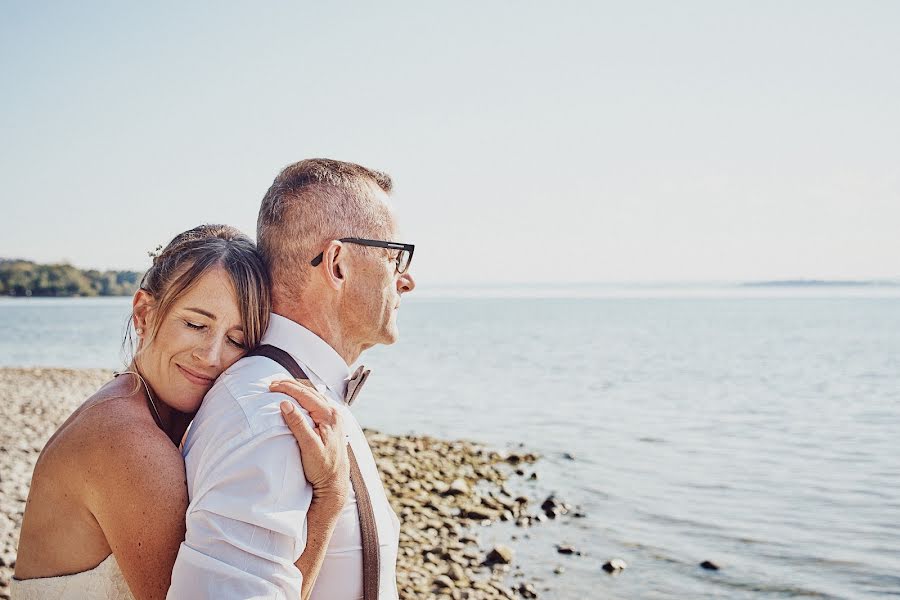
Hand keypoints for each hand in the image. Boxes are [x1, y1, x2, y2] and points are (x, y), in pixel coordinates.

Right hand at [270, 379, 349, 504]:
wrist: (334, 482)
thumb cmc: (322, 467)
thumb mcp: (309, 446)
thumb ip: (298, 424)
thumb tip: (285, 404)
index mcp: (330, 416)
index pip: (306, 395)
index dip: (288, 388)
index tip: (272, 386)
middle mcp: (334, 413)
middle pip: (310, 392)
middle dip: (291, 386)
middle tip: (272, 384)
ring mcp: (334, 418)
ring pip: (314, 397)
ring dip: (297, 391)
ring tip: (281, 388)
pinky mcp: (331, 424)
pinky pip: (316, 404)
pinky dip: (304, 399)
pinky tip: (296, 400)